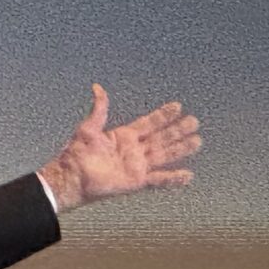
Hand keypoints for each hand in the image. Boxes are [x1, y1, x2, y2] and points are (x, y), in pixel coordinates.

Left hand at [38, 85, 202, 208]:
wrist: (71, 177)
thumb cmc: (76, 154)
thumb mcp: (88, 127)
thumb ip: (99, 109)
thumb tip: (97, 87)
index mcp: (123, 137)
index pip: (149, 123)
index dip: (163, 116)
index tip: (178, 106)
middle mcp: (134, 151)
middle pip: (161, 138)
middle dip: (177, 130)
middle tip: (194, 121)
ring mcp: (137, 166)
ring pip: (165, 155)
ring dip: (181, 149)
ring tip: (197, 141)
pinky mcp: (137, 181)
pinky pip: (159, 180)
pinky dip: (173, 179)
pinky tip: (188, 175)